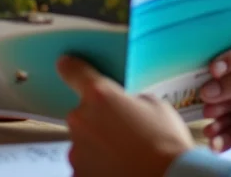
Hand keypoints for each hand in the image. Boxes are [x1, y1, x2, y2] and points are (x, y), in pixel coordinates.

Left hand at [57, 56, 193, 176]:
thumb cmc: (165, 145)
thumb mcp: (156, 107)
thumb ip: (132, 101)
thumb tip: (127, 108)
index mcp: (101, 96)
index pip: (75, 72)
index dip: (70, 67)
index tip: (65, 64)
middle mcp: (83, 120)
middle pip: (83, 114)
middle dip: (99, 120)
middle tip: (124, 131)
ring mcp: (78, 150)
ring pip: (84, 142)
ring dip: (99, 145)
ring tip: (126, 155)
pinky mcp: (78, 174)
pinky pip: (86, 165)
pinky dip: (99, 166)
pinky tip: (120, 168)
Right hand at [202, 63, 230, 176]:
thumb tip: (215, 83)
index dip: (228, 62)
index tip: (212, 72)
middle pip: (230, 84)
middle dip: (217, 93)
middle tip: (206, 100)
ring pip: (226, 109)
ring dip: (215, 116)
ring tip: (211, 123)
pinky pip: (228, 133)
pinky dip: (220, 136)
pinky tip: (216, 140)